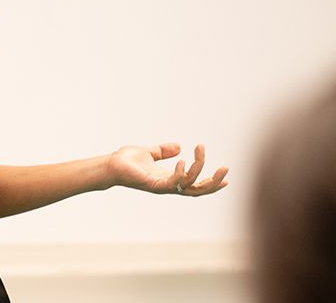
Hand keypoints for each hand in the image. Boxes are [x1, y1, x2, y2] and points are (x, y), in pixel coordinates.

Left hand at [109, 143, 228, 196]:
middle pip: (198, 190)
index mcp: (170, 178)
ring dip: (199, 169)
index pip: (195, 183)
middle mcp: (169, 185)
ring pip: (190, 185)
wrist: (109, 165)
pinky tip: (182, 159)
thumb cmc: (126, 161)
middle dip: (214, 182)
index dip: (211, 181)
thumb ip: (163, 150)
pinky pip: (174, 182)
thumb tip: (178, 146)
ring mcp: (162, 186)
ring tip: (200, 150)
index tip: (226, 175)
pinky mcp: (154, 185)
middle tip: (226, 169)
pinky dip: (181, 172)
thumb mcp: (149, 152)